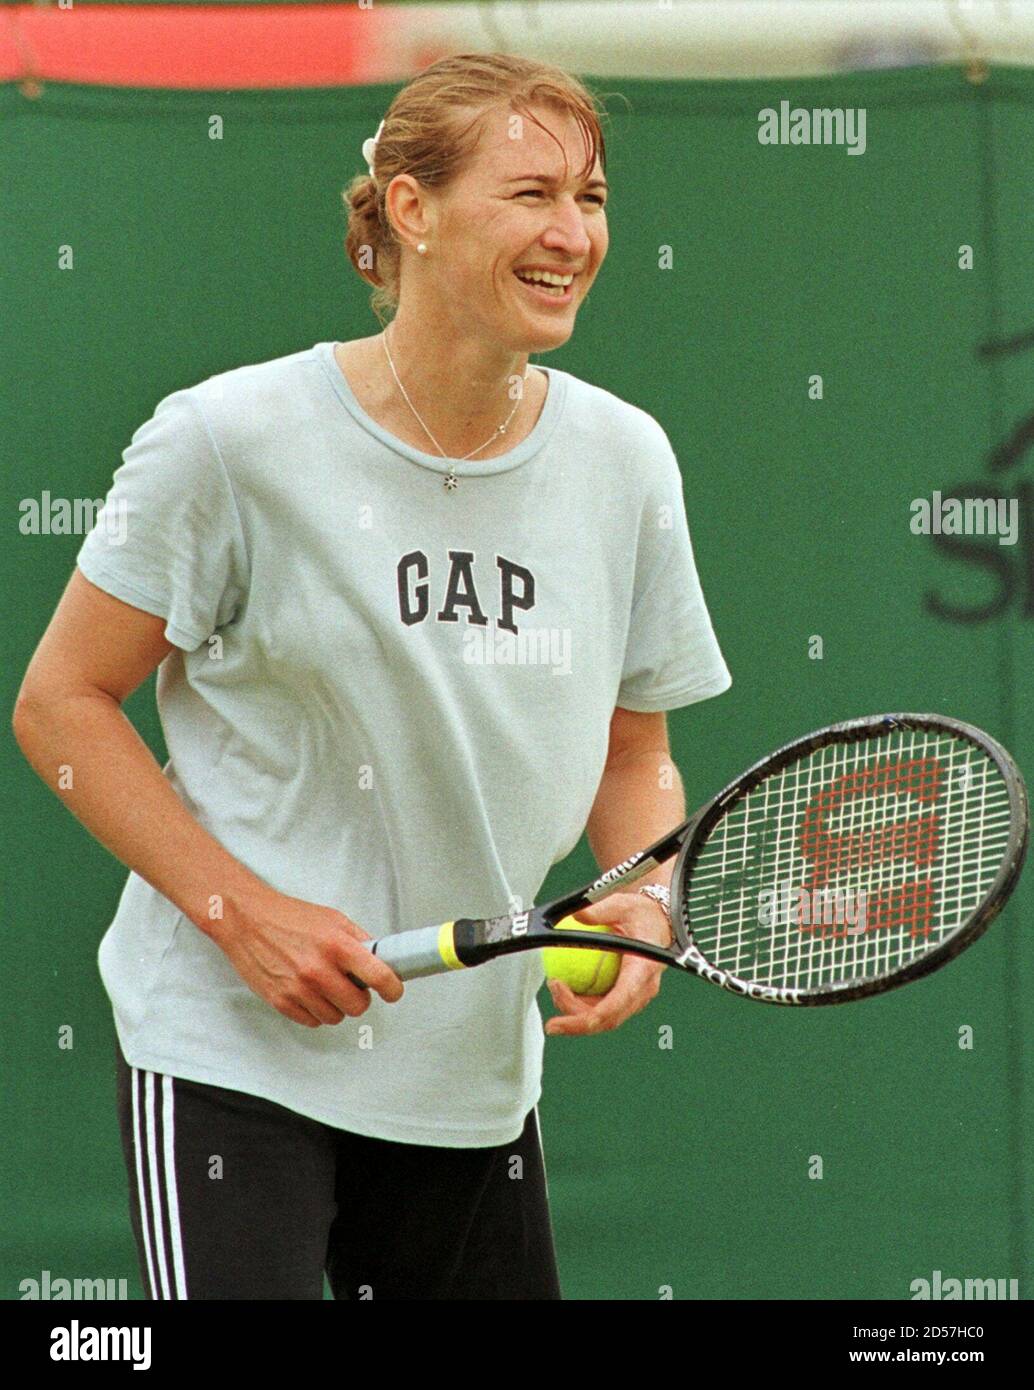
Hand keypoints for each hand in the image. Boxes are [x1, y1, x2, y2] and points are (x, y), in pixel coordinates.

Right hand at [205, 888, 403, 1027]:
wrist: (246, 920)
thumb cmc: (287, 917)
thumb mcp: (332, 918)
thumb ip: (358, 940)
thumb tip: (379, 959)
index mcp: (337, 945)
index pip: (379, 976)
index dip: (393, 988)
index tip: (393, 991)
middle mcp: (318, 970)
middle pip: (358, 1006)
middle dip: (359, 997)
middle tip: (352, 986)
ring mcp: (299, 989)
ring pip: (335, 1017)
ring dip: (336, 1006)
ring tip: (326, 986)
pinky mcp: (281, 1001)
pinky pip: (312, 1021)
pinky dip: (315, 1011)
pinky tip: (309, 993)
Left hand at [544, 891, 669, 1036]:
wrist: (658, 922)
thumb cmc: (643, 914)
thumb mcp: (623, 904)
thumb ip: (600, 910)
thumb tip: (576, 914)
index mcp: (643, 970)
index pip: (617, 1002)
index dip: (589, 1018)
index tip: (563, 1022)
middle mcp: (642, 989)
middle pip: (608, 1019)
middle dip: (575, 1021)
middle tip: (553, 992)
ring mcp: (634, 996)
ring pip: (603, 1018)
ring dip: (575, 1010)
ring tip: (555, 985)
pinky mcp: (625, 996)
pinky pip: (601, 1008)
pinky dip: (580, 1005)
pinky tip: (563, 989)